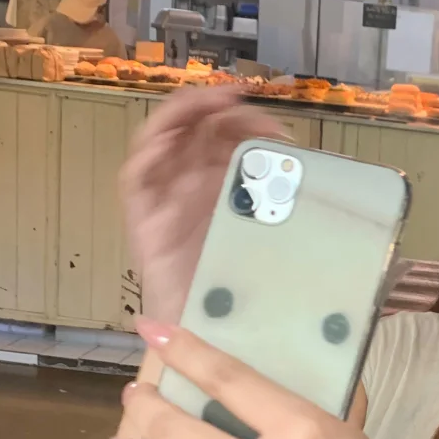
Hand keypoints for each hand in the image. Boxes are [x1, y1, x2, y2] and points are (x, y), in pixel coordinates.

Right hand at [120, 88, 288, 322]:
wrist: (213, 337)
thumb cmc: (244, 289)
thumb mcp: (274, 235)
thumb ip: (283, 203)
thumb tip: (303, 166)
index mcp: (222, 189)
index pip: (227, 138)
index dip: (247, 121)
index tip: (274, 123)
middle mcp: (191, 189)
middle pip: (196, 130)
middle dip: (221, 109)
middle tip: (248, 104)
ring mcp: (165, 202)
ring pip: (162, 139)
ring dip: (185, 114)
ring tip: (210, 102)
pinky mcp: (144, 221)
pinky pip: (136, 177)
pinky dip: (149, 151)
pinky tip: (171, 139)